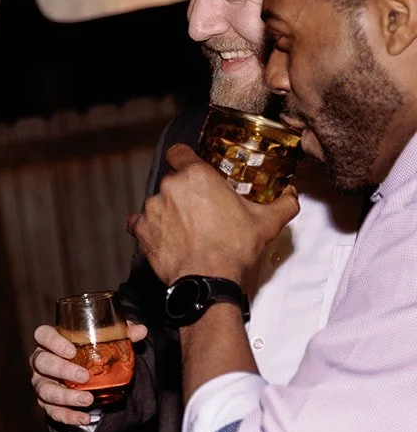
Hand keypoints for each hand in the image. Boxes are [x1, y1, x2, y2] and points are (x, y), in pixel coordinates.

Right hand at [30, 322, 147, 425]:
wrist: (85, 375)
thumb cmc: (88, 352)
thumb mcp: (104, 340)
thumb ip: (121, 333)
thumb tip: (141, 330)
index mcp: (51, 341)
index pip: (43, 335)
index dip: (53, 342)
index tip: (71, 351)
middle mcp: (41, 361)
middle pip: (42, 363)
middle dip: (62, 370)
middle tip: (84, 376)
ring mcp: (42, 382)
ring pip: (45, 390)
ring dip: (65, 396)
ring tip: (87, 400)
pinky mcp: (47, 403)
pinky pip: (53, 411)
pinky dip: (68, 416)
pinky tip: (84, 418)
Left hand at [127, 144, 297, 284]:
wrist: (207, 279)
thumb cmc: (234, 248)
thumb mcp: (267, 222)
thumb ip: (283, 203)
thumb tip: (292, 194)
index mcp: (197, 175)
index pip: (179, 152)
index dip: (184, 159)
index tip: (191, 169)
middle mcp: (170, 186)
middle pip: (172, 180)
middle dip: (183, 191)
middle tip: (200, 208)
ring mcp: (152, 208)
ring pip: (157, 201)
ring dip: (168, 210)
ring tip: (186, 228)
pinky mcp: (141, 230)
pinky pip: (139, 223)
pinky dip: (149, 228)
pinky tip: (165, 236)